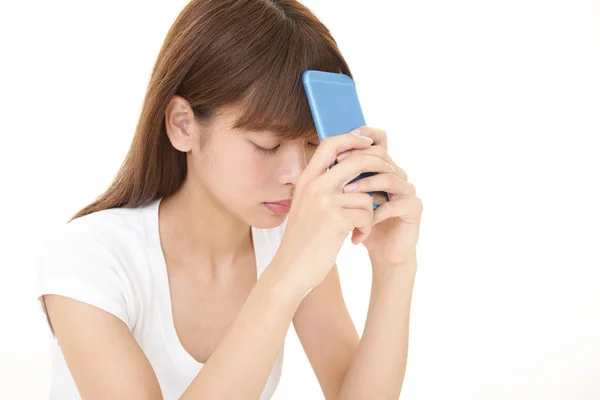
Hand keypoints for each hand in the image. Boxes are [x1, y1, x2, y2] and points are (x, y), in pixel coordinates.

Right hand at [273, 128, 395, 294]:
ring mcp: (324, 201)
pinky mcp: (335, 219)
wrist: (290, 270)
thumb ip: (322, 187)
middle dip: (378, 165)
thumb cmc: (302, 241)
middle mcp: (313, 186)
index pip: (330, 144)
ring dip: (370, 213)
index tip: (367, 142)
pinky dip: (366, 228)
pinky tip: (356, 239)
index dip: (351, 138)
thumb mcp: (306, 207)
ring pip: (366, 193)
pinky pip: (366, 214)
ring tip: (360, 228)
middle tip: (389, 175)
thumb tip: (351, 170)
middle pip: (355, 160)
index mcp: (305, 180)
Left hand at [335, 126, 422, 267]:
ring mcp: (407, 190)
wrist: (381, 251)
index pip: (379, 140)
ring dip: (365, 184)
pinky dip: (375, 212)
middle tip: (337, 166)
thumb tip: (321, 154)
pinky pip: (395, 204)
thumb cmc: (360, 222)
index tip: (339, 146)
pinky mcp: (414, 208)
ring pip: (389, 177)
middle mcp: (397, 174)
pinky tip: (360, 219)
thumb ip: (341, 176)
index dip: (362, 136)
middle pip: (382, 156)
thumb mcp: (347, 197)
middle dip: (357, 160)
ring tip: (346, 193)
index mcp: (382, 167)